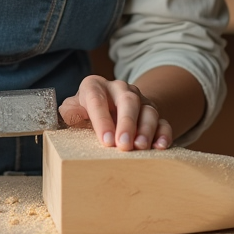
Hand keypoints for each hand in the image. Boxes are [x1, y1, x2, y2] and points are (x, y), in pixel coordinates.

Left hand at [58, 75, 172, 150]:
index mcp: (95, 86)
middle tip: (124, 146)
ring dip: (146, 129)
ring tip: (141, 147)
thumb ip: (70, 112)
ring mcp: (139, 99)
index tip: (106, 141)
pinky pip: (163, 121)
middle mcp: (119, 89)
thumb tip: (72, 116)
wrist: (108, 105)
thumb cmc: (85, 111)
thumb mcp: (73, 108)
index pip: (97, 100)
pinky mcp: (153, 112)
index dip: (102, 121)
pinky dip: (163, 133)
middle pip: (128, 101)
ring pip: (148, 111)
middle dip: (127, 124)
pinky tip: (161, 147)